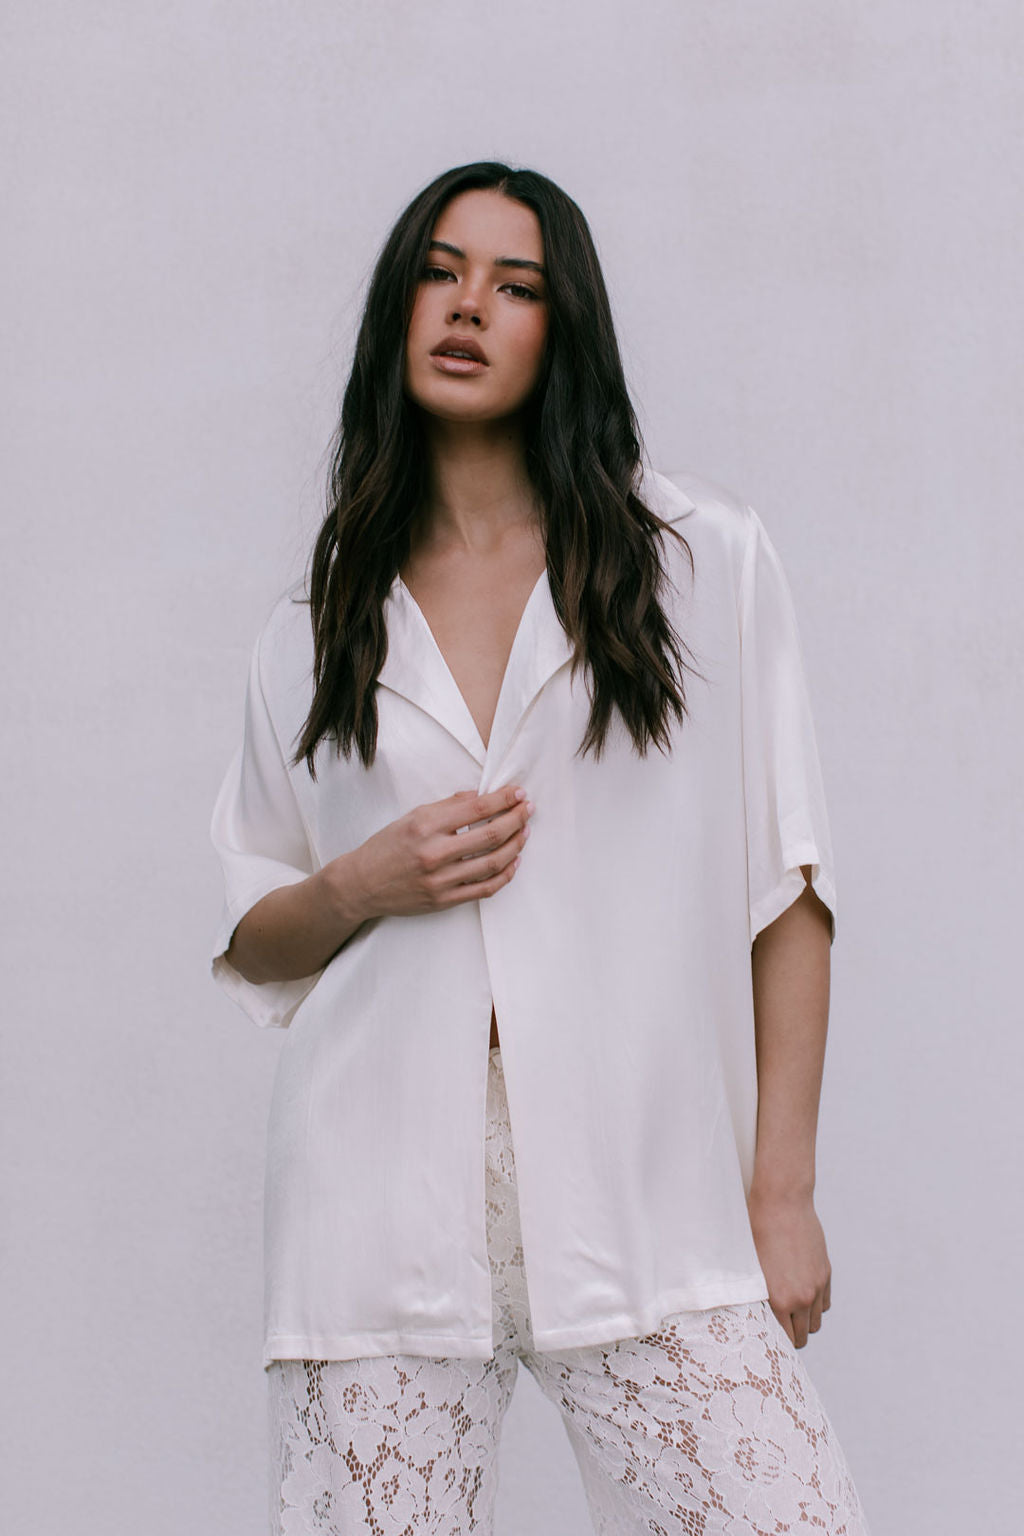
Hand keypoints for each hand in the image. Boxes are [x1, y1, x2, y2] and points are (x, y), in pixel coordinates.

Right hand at [349, 785, 533, 919]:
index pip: (476, 809)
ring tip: (525, 832)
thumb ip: (447, 807)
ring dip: (516, 845)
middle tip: (528, 809)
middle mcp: (434, 852)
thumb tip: (479, 796)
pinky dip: (504, 875)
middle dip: (516, 819)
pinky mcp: (444, 900)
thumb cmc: (386, 847)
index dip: (503, 799)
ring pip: (492, 863)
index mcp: (425, 825)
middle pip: (490, 835)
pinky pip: (484, 889)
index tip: (518, 792)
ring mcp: (440, 880)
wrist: (362, 884)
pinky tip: (513, 861)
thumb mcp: (412, 816)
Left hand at [746, 1187, 831, 1348]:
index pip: (784, 1341)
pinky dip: (815, 1305)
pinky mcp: (825, 1273)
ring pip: (816, 1322)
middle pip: (802, 1336)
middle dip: (791, 1335)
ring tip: (789, 1310)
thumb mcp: (749, 1269)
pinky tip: (801, 1294)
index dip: (775, 1341)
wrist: (781, 1202)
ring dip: (804, 1321)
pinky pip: (824, 1304)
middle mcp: (802, 1297)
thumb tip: (754, 1317)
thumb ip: (755, 1298)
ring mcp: (817, 1285)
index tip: (769, 1338)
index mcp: (780, 1300)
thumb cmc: (756, 1232)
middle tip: (778, 1326)